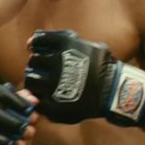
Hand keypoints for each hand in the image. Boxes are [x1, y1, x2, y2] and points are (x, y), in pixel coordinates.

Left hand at [25, 30, 144, 126]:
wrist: (114, 90)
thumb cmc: (101, 65)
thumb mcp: (83, 44)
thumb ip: (57, 41)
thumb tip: (30, 43)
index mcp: (63, 44)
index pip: (37, 41)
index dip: (38, 47)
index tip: (43, 52)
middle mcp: (54, 62)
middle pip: (33, 61)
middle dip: (38, 64)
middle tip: (47, 70)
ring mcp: (52, 83)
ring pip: (30, 79)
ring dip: (36, 80)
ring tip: (45, 83)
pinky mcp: (53, 103)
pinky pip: (36, 98)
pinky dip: (39, 96)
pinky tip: (47, 95)